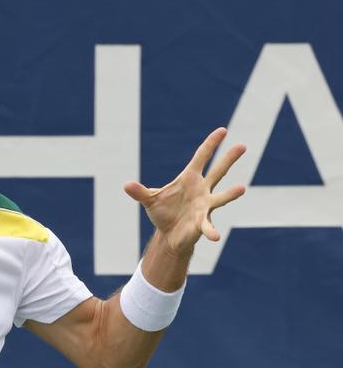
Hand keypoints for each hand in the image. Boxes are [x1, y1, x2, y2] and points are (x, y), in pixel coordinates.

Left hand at [124, 127, 246, 257]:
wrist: (169, 234)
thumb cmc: (163, 212)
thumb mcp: (150, 200)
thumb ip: (140, 192)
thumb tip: (126, 185)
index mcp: (189, 179)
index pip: (201, 157)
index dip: (211, 144)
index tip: (223, 130)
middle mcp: (202, 189)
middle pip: (218, 171)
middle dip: (229, 159)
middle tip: (242, 145)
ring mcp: (205, 206)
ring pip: (221, 197)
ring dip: (230, 194)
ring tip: (241, 189)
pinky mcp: (202, 222)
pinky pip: (208, 226)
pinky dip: (211, 231)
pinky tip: (216, 237)